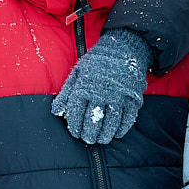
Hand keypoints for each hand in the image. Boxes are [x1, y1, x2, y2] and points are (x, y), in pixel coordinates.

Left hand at [52, 27, 149, 143]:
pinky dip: (121, 129)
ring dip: (105, 135)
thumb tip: (56, 112)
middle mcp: (101, 93)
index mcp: (84, 87)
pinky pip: (127, 119)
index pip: (76, 113)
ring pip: (110, 123)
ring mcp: (118, 96)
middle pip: (92, 121)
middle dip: (88, 134)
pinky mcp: (133, 98)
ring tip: (100, 140)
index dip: (74, 126)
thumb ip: (66, 93)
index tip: (75, 133)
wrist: (123, 48)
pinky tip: (116, 134)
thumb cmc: (96, 62)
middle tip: (87, 139)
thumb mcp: (77, 73)